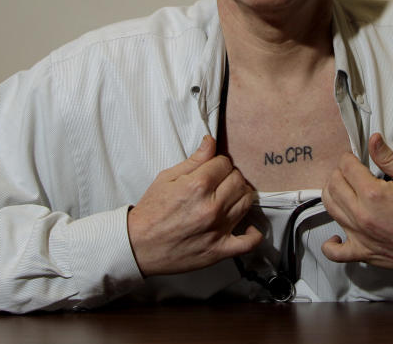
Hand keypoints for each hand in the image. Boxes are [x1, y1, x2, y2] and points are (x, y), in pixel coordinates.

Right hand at [127, 135, 262, 276]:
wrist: (138, 245)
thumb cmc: (151, 211)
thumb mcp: (167, 178)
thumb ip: (194, 160)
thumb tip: (211, 141)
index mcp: (197, 185)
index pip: (225, 163)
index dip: (219, 163)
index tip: (213, 169)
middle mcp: (211, 206)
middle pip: (239, 180)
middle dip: (231, 177)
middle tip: (220, 183)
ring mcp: (217, 229)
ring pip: (247, 203)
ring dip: (241, 196)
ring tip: (229, 198)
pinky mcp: (219, 250)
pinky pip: (248, 242)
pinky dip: (253, 234)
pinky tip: (248, 227)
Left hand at [321, 133, 392, 274]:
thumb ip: (389, 158)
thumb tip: (373, 140)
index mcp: (373, 193)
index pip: (346, 167)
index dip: (348, 158)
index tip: (353, 158)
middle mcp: (361, 214)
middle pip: (333, 185)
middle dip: (339, 173)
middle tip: (350, 173)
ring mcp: (359, 234)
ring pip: (330, 208)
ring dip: (333, 195)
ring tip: (344, 191)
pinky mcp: (362, 252)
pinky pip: (335, 252)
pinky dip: (330, 244)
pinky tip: (336, 234)